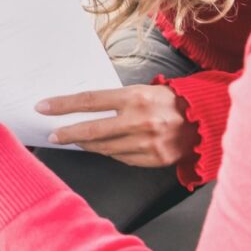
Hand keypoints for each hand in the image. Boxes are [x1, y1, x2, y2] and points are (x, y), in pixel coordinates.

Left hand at [40, 85, 196, 167]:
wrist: (206, 119)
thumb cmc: (169, 101)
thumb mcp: (145, 91)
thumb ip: (118, 100)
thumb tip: (84, 107)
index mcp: (136, 97)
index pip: (89, 100)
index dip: (63, 105)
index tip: (44, 107)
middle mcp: (140, 120)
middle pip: (92, 130)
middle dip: (67, 133)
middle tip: (52, 135)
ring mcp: (148, 142)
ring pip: (105, 148)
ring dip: (87, 145)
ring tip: (76, 141)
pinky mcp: (154, 159)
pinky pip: (122, 157)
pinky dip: (110, 152)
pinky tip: (105, 147)